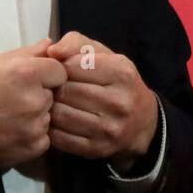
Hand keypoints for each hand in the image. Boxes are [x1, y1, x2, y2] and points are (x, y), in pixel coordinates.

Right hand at [0, 38, 67, 169]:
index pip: (60, 71)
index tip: (31, 80)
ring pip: (48, 117)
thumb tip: (51, 45)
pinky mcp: (31, 148)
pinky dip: (32, 136)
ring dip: (36, 116)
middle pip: (54, 95)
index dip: (46, 75)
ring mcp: (34, 127)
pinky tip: (12, 132)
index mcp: (28, 73)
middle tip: (15, 99)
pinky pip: (43, 138)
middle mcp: (35, 100)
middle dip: (40, 95)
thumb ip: (29, 53)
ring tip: (11, 117)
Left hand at [45, 32, 158, 172]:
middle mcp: (119, 102)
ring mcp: (109, 129)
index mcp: (121, 72)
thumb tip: (52, 51)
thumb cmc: (115, 80)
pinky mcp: (97, 149)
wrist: (141, 121)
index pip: (73, 65)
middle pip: (66, 91)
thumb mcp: (103, 54)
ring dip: (51, 108)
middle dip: (54, 87)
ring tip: (54, 102)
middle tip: (52, 87)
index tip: (61, 70)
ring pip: (60, 115)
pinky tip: (57, 120)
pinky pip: (61, 138)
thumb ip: (76, 43)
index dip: (60, 67)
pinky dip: (53, 128)